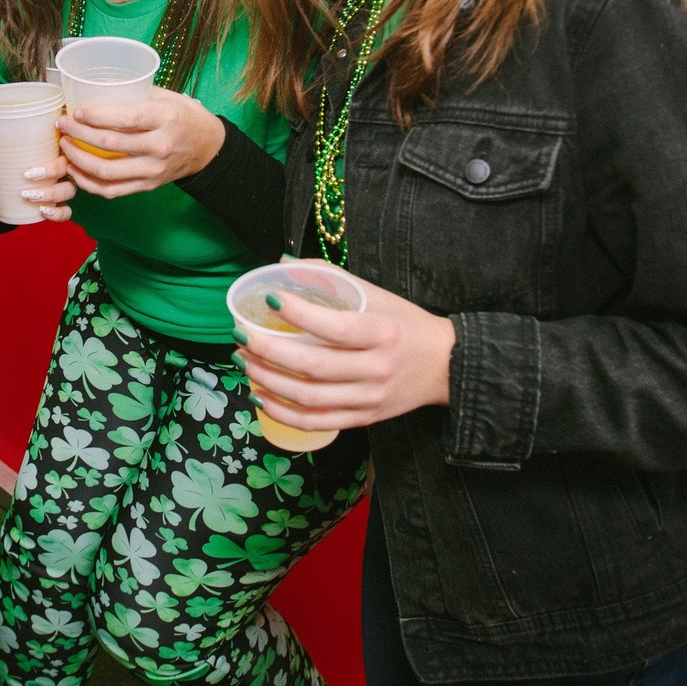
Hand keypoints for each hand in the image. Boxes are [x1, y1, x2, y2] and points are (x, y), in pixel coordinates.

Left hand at [0, 152, 76, 221]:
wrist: (9, 179)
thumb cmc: (10, 160)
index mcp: (53, 146)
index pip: (64, 146)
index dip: (53, 158)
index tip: (30, 168)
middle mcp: (63, 164)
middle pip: (68, 169)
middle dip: (51, 175)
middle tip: (27, 180)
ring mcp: (64, 183)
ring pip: (69, 189)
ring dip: (52, 195)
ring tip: (30, 197)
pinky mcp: (61, 201)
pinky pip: (67, 210)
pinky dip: (59, 213)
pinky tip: (45, 212)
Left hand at [58, 87, 225, 198]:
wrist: (209, 148)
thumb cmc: (185, 116)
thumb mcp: (168, 97)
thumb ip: (137, 93)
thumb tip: (99, 87)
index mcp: (165, 118)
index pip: (126, 118)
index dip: (97, 116)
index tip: (76, 111)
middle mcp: (160, 146)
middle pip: (110, 145)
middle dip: (78, 134)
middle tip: (62, 125)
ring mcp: (153, 169)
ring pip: (107, 172)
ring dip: (78, 160)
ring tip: (64, 148)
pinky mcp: (149, 185)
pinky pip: (113, 190)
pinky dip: (89, 183)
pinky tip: (75, 172)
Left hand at [235, 259, 455, 431]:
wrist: (445, 366)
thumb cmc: (405, 324)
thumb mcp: (377, 294)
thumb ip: (330, 278)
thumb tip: (282, 264)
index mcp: (383, 333)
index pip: (335, 326)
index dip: (299, 314)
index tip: (269, 299)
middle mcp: (377, 369)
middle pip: (314, 365)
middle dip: (268, 350)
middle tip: (241, 334)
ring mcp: (369, 398)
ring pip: (309, 397)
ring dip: (268, 380)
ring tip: (243, 361)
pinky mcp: (363, 418)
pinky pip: (316, 422)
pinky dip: (282, 412)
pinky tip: (259, 396)